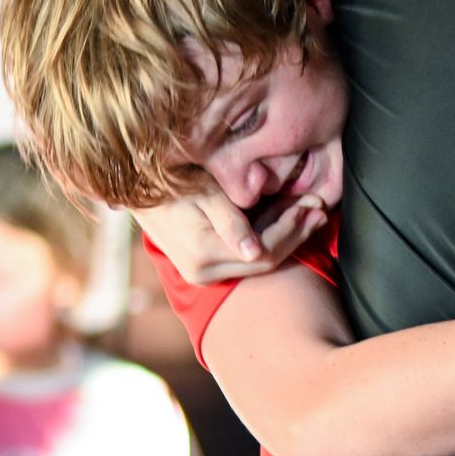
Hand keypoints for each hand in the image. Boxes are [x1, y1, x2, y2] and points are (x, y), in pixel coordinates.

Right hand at [131, 186, 326, 286]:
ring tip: (313, 213)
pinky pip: (248, 257)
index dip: (291, 227)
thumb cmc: (170, 182)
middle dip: (296, 233)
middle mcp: (204, 273)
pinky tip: (290, 219)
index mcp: (203, 255)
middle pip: (266, 260)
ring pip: (261, 261)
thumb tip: (255, 252)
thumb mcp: (202, 193)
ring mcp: (204, 274)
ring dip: (289, 236)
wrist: (133, 189)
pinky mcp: (207, 267)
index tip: (313, 203)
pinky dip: (272, 237)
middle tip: (321, 209)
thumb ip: (230, 221)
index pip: (263, 250)